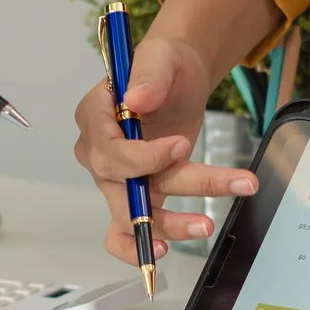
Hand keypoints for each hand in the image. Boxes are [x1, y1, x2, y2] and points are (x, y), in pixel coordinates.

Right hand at [71, 34, 256, 263]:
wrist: (178, 78)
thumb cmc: (163, 64)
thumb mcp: (160, 58)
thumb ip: (149, 77)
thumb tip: (135, 99)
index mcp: (94, 117)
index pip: (111, 151)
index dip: (145, 157)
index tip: (181, 146)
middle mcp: (99, 153)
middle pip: (124, 186)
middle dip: (171, 189)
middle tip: (215, 189)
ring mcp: (117, 178)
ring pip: (135, 213)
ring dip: (172, 224)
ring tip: (206, 225)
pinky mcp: (139, 193)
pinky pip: (130, 229)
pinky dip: (143, 245)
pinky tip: (166, 251)